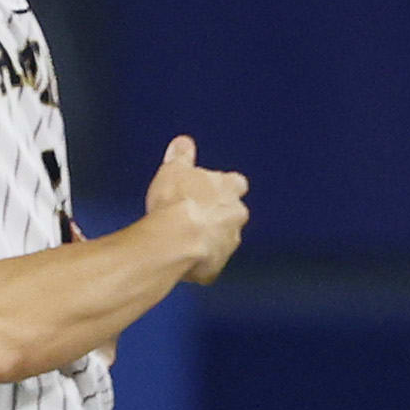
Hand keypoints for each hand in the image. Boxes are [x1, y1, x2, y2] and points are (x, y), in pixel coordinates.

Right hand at [135, 136, 248, 283]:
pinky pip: (207, 266)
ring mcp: (228, 243)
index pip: (235, 183)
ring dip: (208, 240)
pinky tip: (178, 261)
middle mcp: (236, 215)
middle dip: (218, 216)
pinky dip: (196, 264)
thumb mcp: (173, 170)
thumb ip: (181, 156)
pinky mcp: (215, 268)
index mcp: (229, 188)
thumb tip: (183, 141)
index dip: (223, 186)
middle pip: (233, 213)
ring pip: (222, 241)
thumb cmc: (175, 202)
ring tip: (182, 241)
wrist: (176, 239)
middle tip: (194, 217)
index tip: (209, 188)